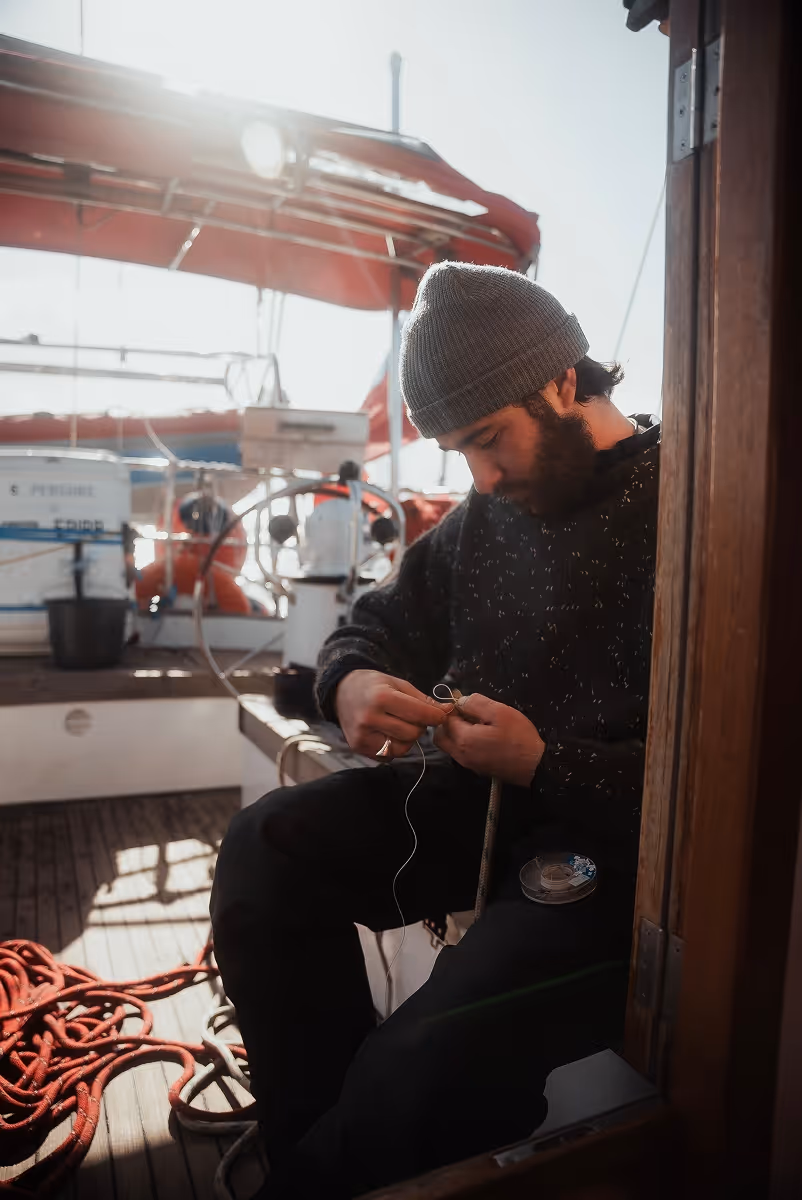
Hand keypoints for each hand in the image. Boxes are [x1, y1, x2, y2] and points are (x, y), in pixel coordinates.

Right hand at [334, 669, 449, 758]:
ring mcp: (362, 735)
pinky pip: (389, 755)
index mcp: (381, 698)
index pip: (419, 714)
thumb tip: (447, 711)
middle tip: (413, 717)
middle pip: (413, 733)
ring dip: (408, 738)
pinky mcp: (359, 747)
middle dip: (419, 726)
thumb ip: (423, 700)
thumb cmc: (373, 685)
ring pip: (403, 748)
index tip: (441, 715)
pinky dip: (395, 746)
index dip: (436, 716)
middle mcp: (369, 718)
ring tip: (399, 724)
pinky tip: (388, 732)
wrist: (341, 691)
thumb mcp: (399, 684)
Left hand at [433, 693, 544, 786]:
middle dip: (448, 723)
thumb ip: (476, 703)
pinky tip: (484, 736)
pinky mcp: (477, 769)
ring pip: (450, 746)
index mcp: (463, 739)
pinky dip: (465, 743)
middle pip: (441, 736)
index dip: (453, 708)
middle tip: (467, 714)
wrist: (535, 767)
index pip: (445, 719)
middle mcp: (460, 754)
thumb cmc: (519, 737)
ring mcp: (468, 764)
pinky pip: (462, 753)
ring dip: (456, 733)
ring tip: (478, 724)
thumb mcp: (499, 712)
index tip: (466, 704)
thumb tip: (461, 701)